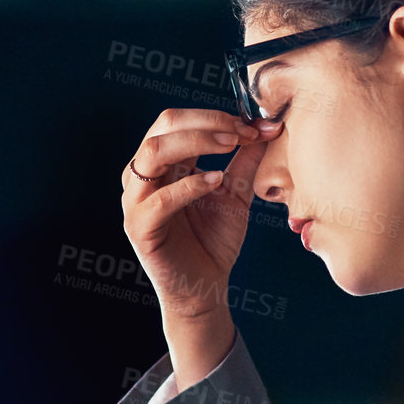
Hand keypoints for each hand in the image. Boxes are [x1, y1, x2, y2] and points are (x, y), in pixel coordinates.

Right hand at [121, 109, 281, 321]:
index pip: (176, 120)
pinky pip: (160, 198)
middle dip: (206, 123)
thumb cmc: (214, 240)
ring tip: (230, 146)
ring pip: (154, 152)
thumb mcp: (235, 191)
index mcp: (160, 163)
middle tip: (243, 132)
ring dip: (196, 142)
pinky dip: (189, 185)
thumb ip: (245, 158)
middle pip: (163, 127)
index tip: (254, 126)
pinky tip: (216, 182)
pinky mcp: (139, 227)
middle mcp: (142, 176)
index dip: (215, 116)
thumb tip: (268, 126)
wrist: (206, 286)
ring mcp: (136, 201)